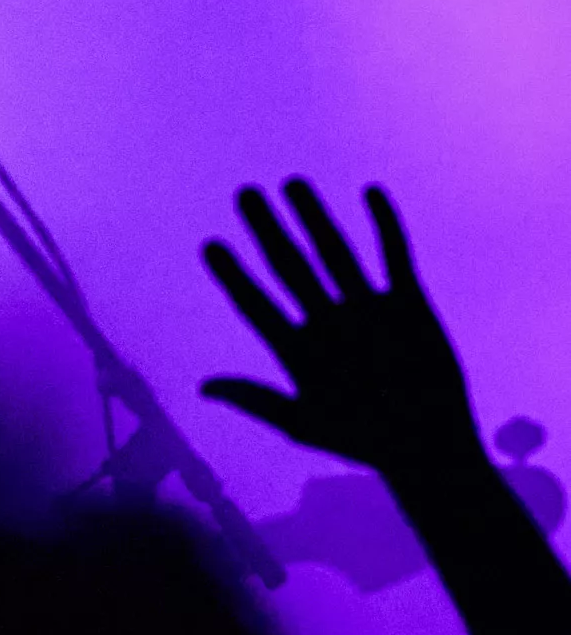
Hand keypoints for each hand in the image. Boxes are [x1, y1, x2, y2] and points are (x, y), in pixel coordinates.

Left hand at [200, 179, 479, 479]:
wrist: (431, 451)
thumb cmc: (365, 444)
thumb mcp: (304, 424)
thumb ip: (257, 400)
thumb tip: (203, 387)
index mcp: (298, 349)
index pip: (257, 305)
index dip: (234, 277)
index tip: (210, 245)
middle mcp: (327, 322)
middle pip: (290, 266)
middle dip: (268, 230)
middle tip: (246, 193)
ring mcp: (366, 309)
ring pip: (334, 253)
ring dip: (315, 219)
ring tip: (293, 183)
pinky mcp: (408, 305)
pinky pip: (395, 257)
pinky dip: (385, 226)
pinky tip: (370, 192)